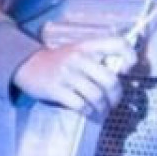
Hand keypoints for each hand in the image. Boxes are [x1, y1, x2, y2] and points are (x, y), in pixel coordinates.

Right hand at [11, 34, 136, 118]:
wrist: (27, 65)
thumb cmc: (58, 60)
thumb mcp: (78, 51)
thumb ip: (97, 58)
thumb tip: (121, 73)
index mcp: (87, 46)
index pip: (118, 43)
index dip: (129, 56)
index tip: (128, 70)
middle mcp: (79, 58)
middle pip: (110, 79)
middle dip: (116, 96)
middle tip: (114, 102)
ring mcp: (67, 74)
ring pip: (96, 95)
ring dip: (103, 108)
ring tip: (102, 111)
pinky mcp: (57, 89)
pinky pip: (80, 105)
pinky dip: (88, 111)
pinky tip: (88, 112)